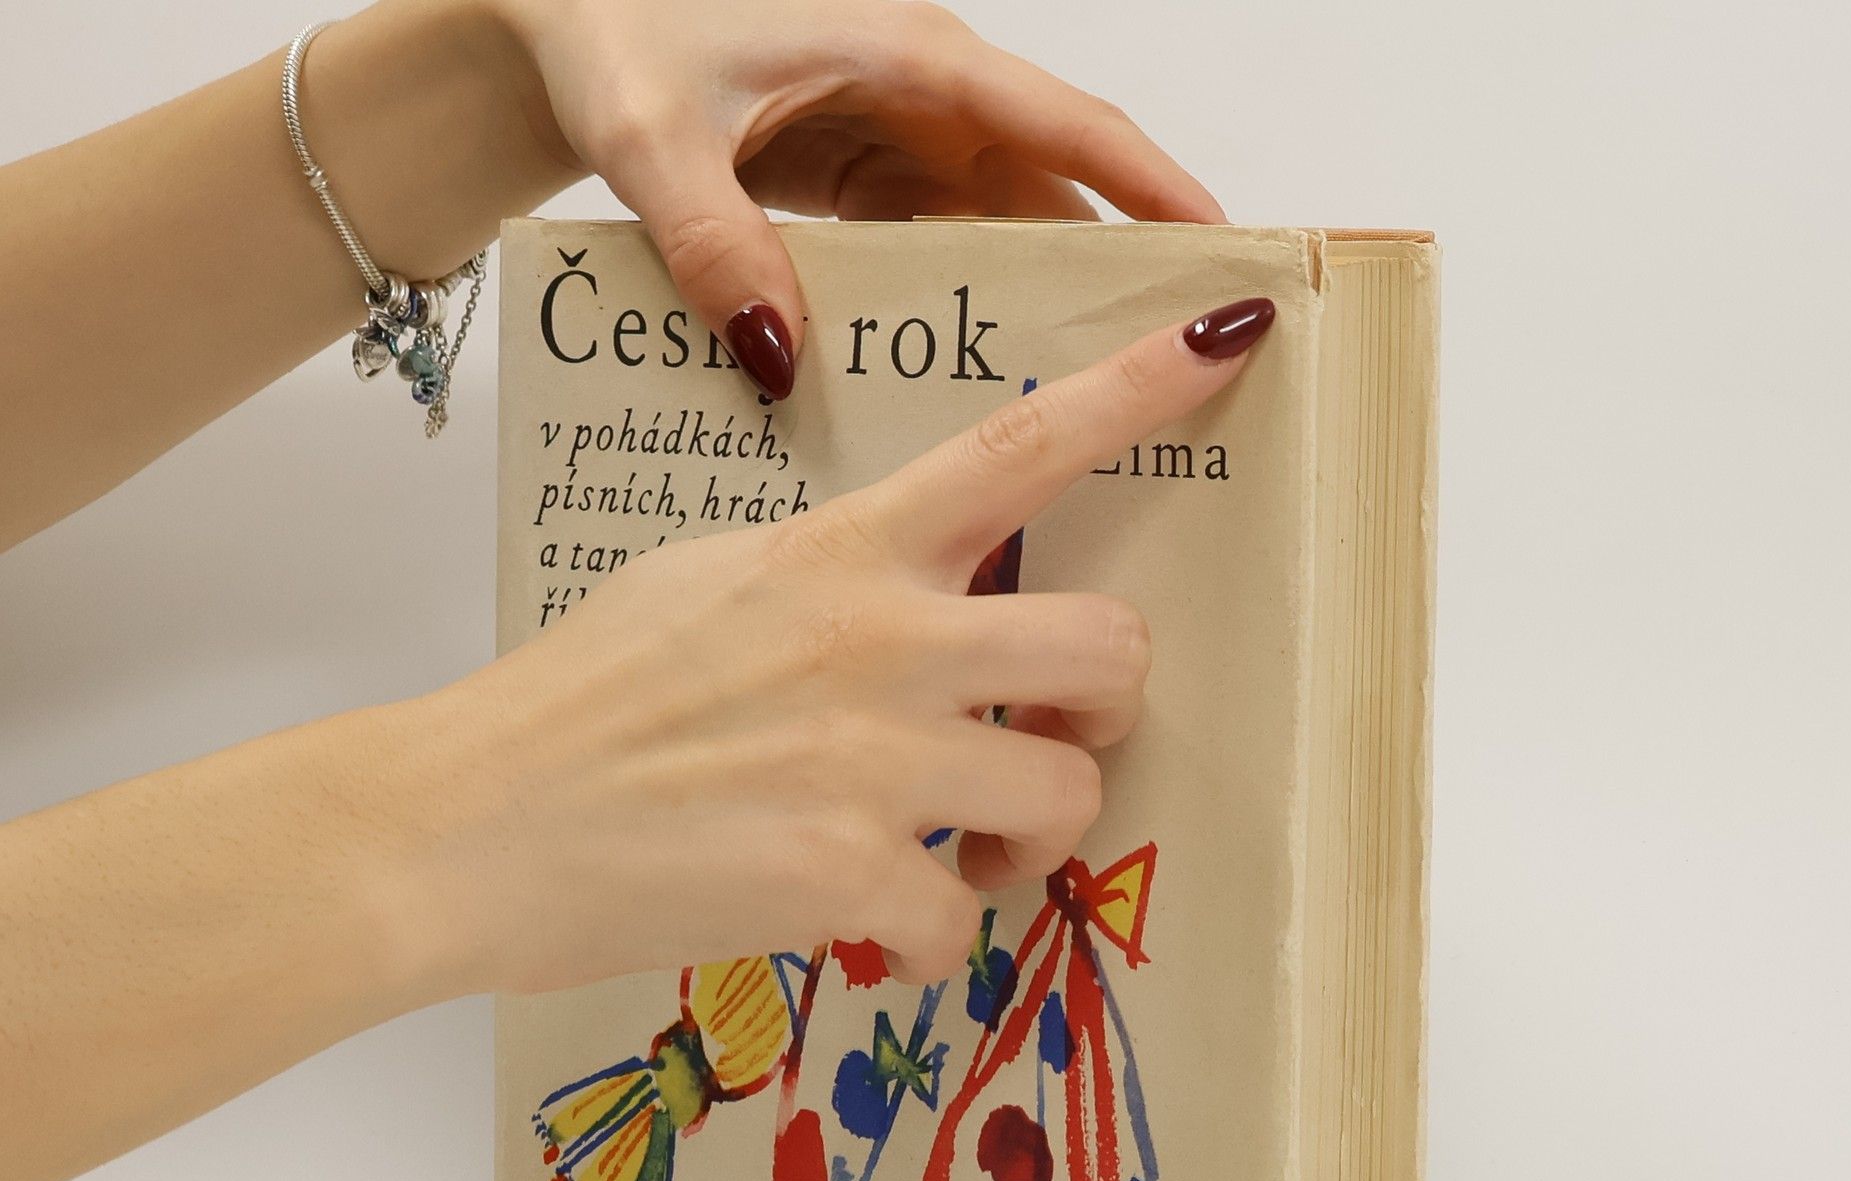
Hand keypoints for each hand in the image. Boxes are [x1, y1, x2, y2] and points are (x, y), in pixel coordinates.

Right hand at [412, 298, 1271, 995]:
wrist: (464, 823)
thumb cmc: (575, 704)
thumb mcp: (705, 587)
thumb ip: (828, 583)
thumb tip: (906, 605)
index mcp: (842, 552)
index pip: (1016, 447)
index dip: (1137, 389)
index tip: (1229, 333)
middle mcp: (880, 638)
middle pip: (1113, 645)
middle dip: (1105, 709)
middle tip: (1049, 746)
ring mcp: (871, 757)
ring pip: (1066, 797)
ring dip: (1027, 844)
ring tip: (957, 860)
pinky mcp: (846, 873)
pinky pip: (965, 921)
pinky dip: (930, 941)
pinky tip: (872, 931)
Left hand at [493, 0, 1224, 395]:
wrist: (558, 13)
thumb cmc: (610, 29)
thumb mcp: (653, 137)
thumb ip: (713, 243)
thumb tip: (778, 355)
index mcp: (906, 56)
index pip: (1065, 126)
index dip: (1153, 192)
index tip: (1224, 252)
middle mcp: (919, 93)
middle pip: (1050, 192)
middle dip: (1114, 272)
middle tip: (1169, 371)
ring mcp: (892, 136)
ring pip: (997, 229)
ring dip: (1034, 303)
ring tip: (1084, 403)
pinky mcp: (858, 175)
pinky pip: (935, 247)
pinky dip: (957, 307)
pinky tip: (965, 380)